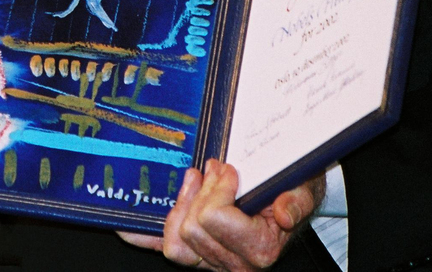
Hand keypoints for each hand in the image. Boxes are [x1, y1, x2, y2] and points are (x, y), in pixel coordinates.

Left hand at [116, 161, 324, 269]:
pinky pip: (166, 249)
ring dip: (181, 205)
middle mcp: (236, 263)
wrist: (294, 197)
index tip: (229, 170)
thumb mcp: (304, 188)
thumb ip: (297, 202)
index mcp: (260, 249)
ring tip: (195, 180)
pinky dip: (144, 238)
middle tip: (214, 169)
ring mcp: (214, 262)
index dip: (217, 188)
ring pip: (176, 242)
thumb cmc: (295, 189)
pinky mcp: (199, 256)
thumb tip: (285, 214)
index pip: (214, 219)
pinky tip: (128, 227)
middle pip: (192, 228)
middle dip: (201, 191)